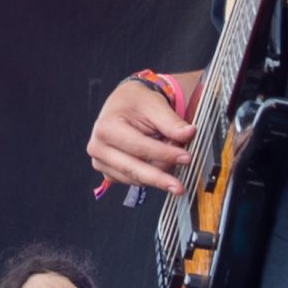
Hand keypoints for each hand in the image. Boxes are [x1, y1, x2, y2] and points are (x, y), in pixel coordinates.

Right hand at [87, 76, 195, 196]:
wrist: (125, 104)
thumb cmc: (136, 102)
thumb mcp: (155, 105)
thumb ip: (171, 122)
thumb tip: (188, 134)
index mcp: (106, 128)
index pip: (139, 148)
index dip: (164, 154)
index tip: (186, 158)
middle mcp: (98, 148)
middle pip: (134, 169)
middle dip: (160, 176)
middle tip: (180, 185)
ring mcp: (101, 162)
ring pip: (135, 179)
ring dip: (158, 172)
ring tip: (173, 157)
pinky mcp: (109, 172)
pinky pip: (134, 181)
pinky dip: (150, 174)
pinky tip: (160, 162)